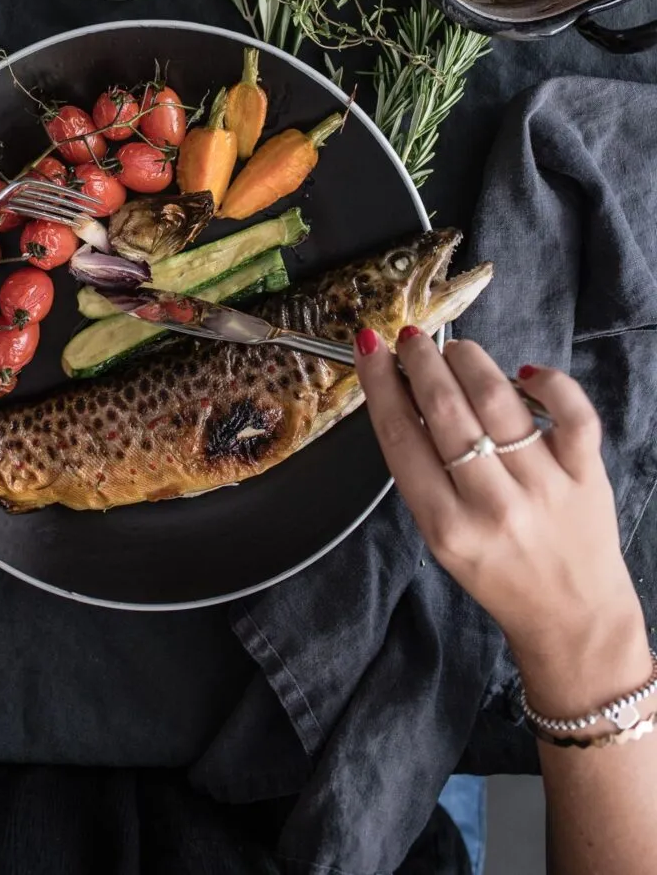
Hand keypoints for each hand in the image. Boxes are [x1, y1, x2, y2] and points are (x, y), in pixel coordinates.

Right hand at [355, 328, 650, 721]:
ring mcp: (544, 487)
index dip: (380, 383)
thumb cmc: (497, 575)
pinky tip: (525, 373)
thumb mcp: (442, 537)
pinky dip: (549, 382)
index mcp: (446, 525)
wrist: (571, 618)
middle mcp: (493, 504)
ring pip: (498, 401)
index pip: (401, 436)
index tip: (370, 347)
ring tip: (455, 350)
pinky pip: (571, 413)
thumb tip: (405, 394)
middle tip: (411, 338)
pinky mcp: (587, 475)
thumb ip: (423, 474)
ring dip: (469, 361)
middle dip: (422, 361)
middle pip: (446, 410)